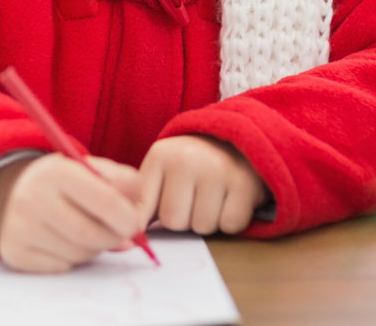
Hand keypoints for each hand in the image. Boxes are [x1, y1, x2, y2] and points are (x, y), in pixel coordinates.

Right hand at [0, 153, 145, 272]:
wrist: (19, 189)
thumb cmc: (68, 180)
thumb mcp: (93, 168)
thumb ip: (124, 182)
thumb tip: (138, 214)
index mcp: (56, 171)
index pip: (104, 201)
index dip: (128, 218)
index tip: (136, 224)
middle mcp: (31, 197)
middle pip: (91, 235)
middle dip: (114, 239)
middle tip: (120, 235)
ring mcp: (18, 226)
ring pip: (78, 254)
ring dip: (94, 249)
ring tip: (88, 231)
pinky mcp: (12, 251)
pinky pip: (61, 266)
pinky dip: (72, 259)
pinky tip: (66, 241)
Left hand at [138, 135, 266, 234]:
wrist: (236, 142)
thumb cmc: (192, 166)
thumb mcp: (162, 172)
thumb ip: (144, 200)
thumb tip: (132, 233)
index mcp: (160, 156)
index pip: (142, 210)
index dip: (151, 219)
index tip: (160, 212)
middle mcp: (186, 159)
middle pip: (173, 221)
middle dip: (184, 220)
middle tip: (194, 199)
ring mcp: (216, 169)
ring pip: (202, 227)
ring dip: (208, 221)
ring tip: (213, 197)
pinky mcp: (244, 183)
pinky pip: (231, 225)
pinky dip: (231, 221)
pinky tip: (230, 200)